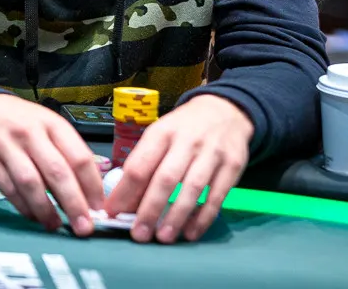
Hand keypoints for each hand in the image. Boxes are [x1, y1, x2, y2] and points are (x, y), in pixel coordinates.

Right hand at [0, 94, 103, 235]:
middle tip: (84, 226)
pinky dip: (23, 207)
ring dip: (46, 209)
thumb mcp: (46, 124)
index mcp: (52, 124)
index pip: (79, 156)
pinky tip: (33, 216)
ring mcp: (7, 147)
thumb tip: (87, 189)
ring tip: (56, 225)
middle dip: (74, 203)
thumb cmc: (18, 121)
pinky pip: (9, 190)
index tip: (100, 207)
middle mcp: (31, 134)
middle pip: (57, 172)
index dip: (92, 186)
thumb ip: (65, 151)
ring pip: (31, 183)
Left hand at [106, 95, 251, 243]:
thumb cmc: (184, 128)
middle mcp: (188, 140)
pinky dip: (203, 217)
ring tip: (163, 237)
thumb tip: (125, 202)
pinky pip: (218, 196)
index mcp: (162, 132)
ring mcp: (213, 152)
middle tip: (139, 234)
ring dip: (176, 216)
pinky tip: (191, 232)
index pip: (140, 164)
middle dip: (150, 209)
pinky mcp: (233, 165)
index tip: (113, 212)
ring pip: (193, 188)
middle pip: (166, 178)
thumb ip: (145, 163)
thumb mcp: (161, 134)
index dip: (125, 192)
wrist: (225, 110)